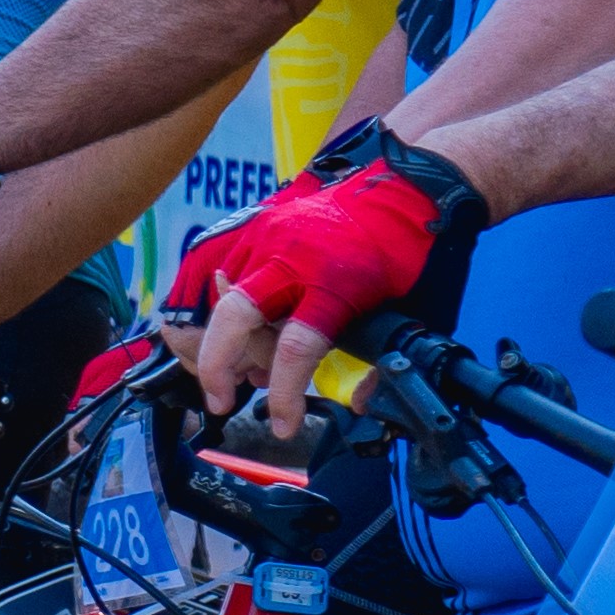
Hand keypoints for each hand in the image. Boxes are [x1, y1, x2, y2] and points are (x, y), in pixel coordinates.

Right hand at [183, 144, 487, 438]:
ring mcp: (260, 240)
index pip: (295, 348)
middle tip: (221, 400)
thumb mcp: (409, 313)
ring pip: (208, 299)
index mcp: (334, 283)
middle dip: (214, 366)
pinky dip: (206, 310)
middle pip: (229, 318)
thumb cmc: (405, 252)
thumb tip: (359, 401)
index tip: (282, 425)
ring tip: (235, 364)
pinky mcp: (244, 230)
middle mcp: (288, 260)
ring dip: (211, 341)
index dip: (284, 395)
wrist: (399, 190)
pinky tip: (229, 331)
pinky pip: (204, 275)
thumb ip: (380, 361)